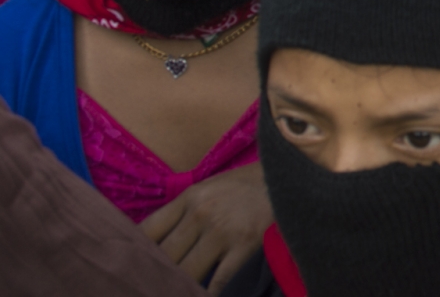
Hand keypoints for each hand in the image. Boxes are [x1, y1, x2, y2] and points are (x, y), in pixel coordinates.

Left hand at [141, 161, 272, 294]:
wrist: (291, 174)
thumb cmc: (250, 184)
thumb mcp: (212, 187)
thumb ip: (186, 210)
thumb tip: (160, 242)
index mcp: (189, 198)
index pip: (148, 230)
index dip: (135, 255)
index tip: (129, 270)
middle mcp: (200, 213)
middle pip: (163, 256)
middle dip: (154, 277)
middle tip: (146, 289)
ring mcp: (222, 230)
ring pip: (186, 271)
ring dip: (177, 287)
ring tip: (171, 293)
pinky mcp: (245, 244)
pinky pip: (220, 278)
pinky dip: (209, 293)